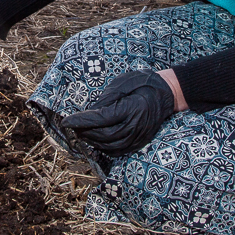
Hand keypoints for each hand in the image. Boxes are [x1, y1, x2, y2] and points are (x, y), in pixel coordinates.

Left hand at [61, 70, 176, 154]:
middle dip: (84, 132)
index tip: (66, 121)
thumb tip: (88, 113)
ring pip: (109, 146)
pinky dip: (104, 149)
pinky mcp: (140, 142)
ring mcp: (139, 137)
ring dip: (92, 141)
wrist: (167, 93)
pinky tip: (96, 141)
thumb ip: (105, 100)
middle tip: (72, 126)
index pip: (100, 119)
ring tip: (81, 133)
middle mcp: (135, 126)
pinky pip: (119, 151)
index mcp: (131, 109)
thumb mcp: (122, 84)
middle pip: (103, 135)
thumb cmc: (143, 83)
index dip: (81, 121)